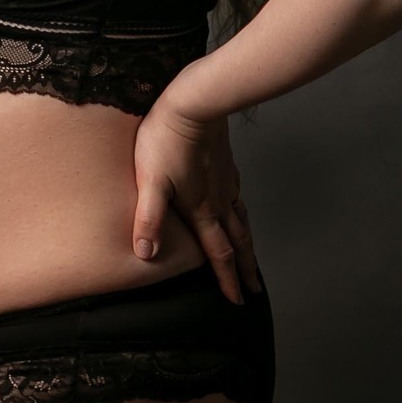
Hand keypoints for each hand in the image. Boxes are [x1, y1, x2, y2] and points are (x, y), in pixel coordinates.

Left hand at [131, 97, 261, 304]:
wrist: (194, 102)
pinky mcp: (226, 163)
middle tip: (255, 290)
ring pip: (242, 220)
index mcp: (202, 209)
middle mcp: (219, 200)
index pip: (218, 253)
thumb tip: (146, 255)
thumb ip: (149, 219)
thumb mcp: (151, 181)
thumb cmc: (167, 140)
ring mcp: (226, 181)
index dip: (227, 279)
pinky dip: (242, 213)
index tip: (238, 300)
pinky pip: (238, 196)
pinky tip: (238, 208)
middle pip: (238, 242)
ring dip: (248, 243)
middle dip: (246, 269)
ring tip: (252, 257)